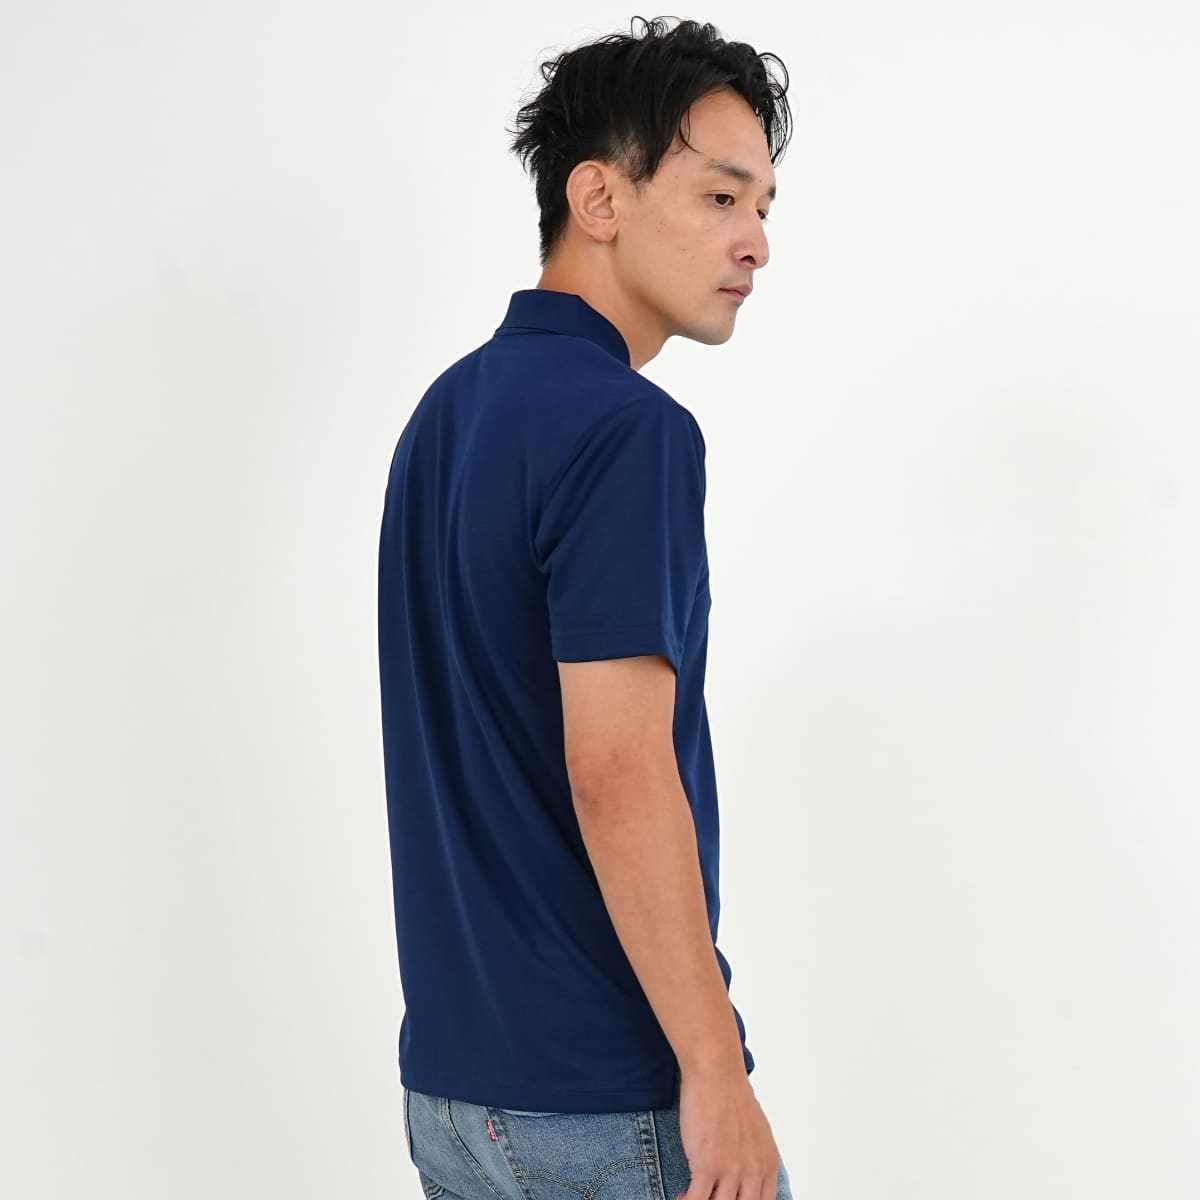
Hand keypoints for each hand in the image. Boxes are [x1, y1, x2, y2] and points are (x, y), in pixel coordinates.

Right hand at [675, 1065, 780, 1199]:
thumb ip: (755, 1157)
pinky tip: (681, 1195)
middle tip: (711, 1196)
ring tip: (693, 1196)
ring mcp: (731, 1171)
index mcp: (768, 1163)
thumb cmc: (731, 1093)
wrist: (716, 1073)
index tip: (730, 1198)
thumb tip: (746, 1174)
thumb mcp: (756, 1131)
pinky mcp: (708, 1166)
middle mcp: (753, 1171)